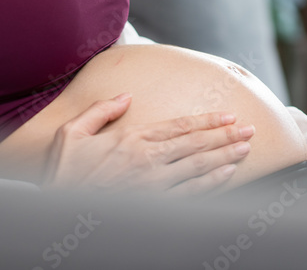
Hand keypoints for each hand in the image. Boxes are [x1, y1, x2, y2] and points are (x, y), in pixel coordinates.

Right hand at [40, 92, 255, 195]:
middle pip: (196, 144)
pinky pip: (191, 193)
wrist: (57, 209)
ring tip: (245, 148)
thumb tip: (125, 96)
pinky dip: (212, 183)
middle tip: (248, 130)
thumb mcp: (72, 132)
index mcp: (131, 139)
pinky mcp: (153, 205)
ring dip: (225, 157)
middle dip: (225, 136)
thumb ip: (101, 110)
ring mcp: (153, 185)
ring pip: (199, 167)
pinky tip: (227, 175)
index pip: (179, 126)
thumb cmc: (63, 171)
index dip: (206, 121)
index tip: (227, 116)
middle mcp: (147, 160)